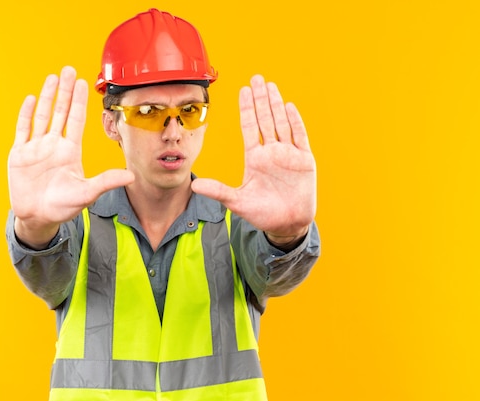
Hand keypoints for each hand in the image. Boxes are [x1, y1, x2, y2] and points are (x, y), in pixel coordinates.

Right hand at [8, 66, 133, 246]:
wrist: (38, 217)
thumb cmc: (62, 207)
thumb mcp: (87, 193)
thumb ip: (106, 181)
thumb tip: (132, 176)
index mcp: (70, 151)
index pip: (76, 120)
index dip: (79, 101)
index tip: (83, 83)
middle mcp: (54, 145)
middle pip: (60, 112)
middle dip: (65, 91)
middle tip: (69, 70)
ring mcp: (36, 148)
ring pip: (42, 116)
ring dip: (46, 97)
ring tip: (52, 78)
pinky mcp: (20, 154)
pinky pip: (22, 130)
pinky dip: (25, 114)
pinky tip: (30, 99)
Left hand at [191, 75, 315, 237]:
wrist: (287, 224)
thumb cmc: (262, 214)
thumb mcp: (237, 201)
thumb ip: (218, 190)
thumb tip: (194, 185)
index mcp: (255, 158)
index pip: (249, 127)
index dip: (246, 109)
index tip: (243, 90)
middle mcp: (271, 152)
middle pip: (265, 119)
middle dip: (260, 99)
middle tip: (256, 78)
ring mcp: (288, 154)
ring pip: (281, 123)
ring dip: (276, 105)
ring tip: (270, 86)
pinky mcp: (304, 160)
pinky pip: (300, 137)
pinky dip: (295, 122)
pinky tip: (289, 106)